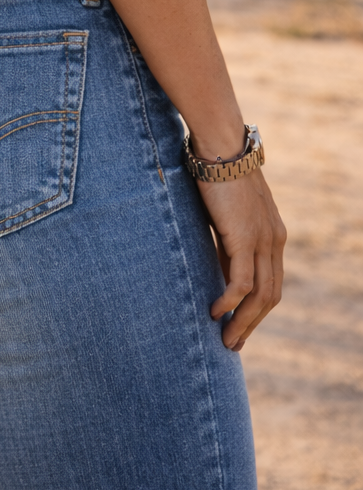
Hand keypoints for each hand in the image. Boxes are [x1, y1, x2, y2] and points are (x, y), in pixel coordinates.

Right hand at [198, 169, 285, 349]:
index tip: (240, 325)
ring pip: (259, 295)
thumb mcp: (228, 211)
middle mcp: (274, 241)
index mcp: (274, 234)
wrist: (222, 146)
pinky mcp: (244, 238)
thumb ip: (228, 236)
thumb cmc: (219, 171)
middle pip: (270, 296)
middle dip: (251, 323)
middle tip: (232, 343)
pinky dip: (229, 301)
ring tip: (225, 338)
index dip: (257, 309)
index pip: (272, 282)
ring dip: (242, 321)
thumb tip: (216, 260)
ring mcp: (262, 240)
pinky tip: (214, 310)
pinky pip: (240, 281)